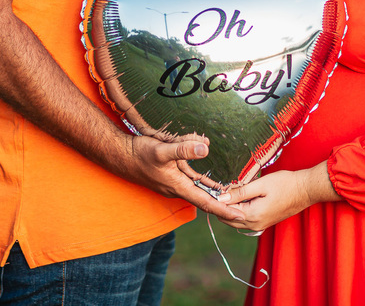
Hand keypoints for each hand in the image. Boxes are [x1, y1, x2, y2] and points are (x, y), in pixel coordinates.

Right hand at [119, 134, 243, 220]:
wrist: (120, 155)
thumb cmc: (139, 154)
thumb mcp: (162, 150)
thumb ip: (183, 149)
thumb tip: (205, 148)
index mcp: (178, 186)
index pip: (206, 202)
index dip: (224, 209)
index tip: (240, 216)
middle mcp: (178, 188)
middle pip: (205, 198)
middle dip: (224, 202)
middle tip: (244, 205)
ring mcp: (174, 182)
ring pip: (200, 187)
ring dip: (216, 190)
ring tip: (235, 194)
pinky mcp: (172, 174)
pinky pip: (192, 178)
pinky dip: (205, 179)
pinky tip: (215, 177)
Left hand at [217, 163, 338, 232]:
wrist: (305, 190)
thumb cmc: (285, 184)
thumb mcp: (261, 184)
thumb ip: (240, 192)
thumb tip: (221, 197)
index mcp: (252, 216)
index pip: (224, 211)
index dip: (216, 200)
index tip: (210, 188)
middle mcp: (255, 225)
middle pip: (227, 218)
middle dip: (220, 205)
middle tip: (215, 189)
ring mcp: (260, 225)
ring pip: (235, 220)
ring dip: (228, 208)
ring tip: (225, 190)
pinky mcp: (264, 222)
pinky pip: (244, 219)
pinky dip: (238, 210)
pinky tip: (238, 197)